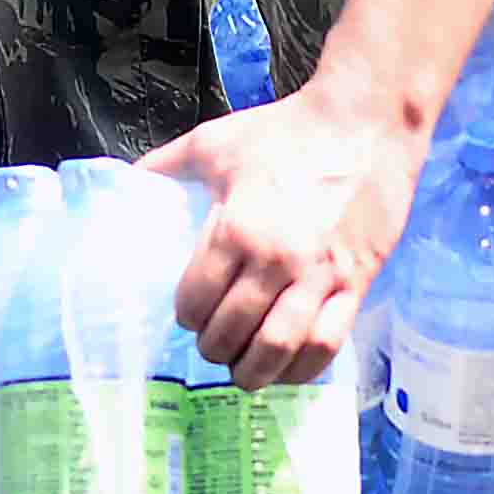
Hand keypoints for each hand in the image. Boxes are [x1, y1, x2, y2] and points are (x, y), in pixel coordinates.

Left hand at [144, 82, 427, 386]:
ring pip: (278, 348)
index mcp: (236, 228)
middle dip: (214, 348)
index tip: (189, 315)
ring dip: (254, 371)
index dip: (186, 316)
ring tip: (244, 370)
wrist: (365, 123)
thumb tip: (129, 182)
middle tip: (213, 344)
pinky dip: (303, 369)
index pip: (196, 300)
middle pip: (232, 332)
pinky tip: (289, 369)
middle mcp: (276, 261)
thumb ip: (167, 165)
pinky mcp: (356, 284)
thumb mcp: (215, 142)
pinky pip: (327, 344)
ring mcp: (319, 277)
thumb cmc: (286, 132)